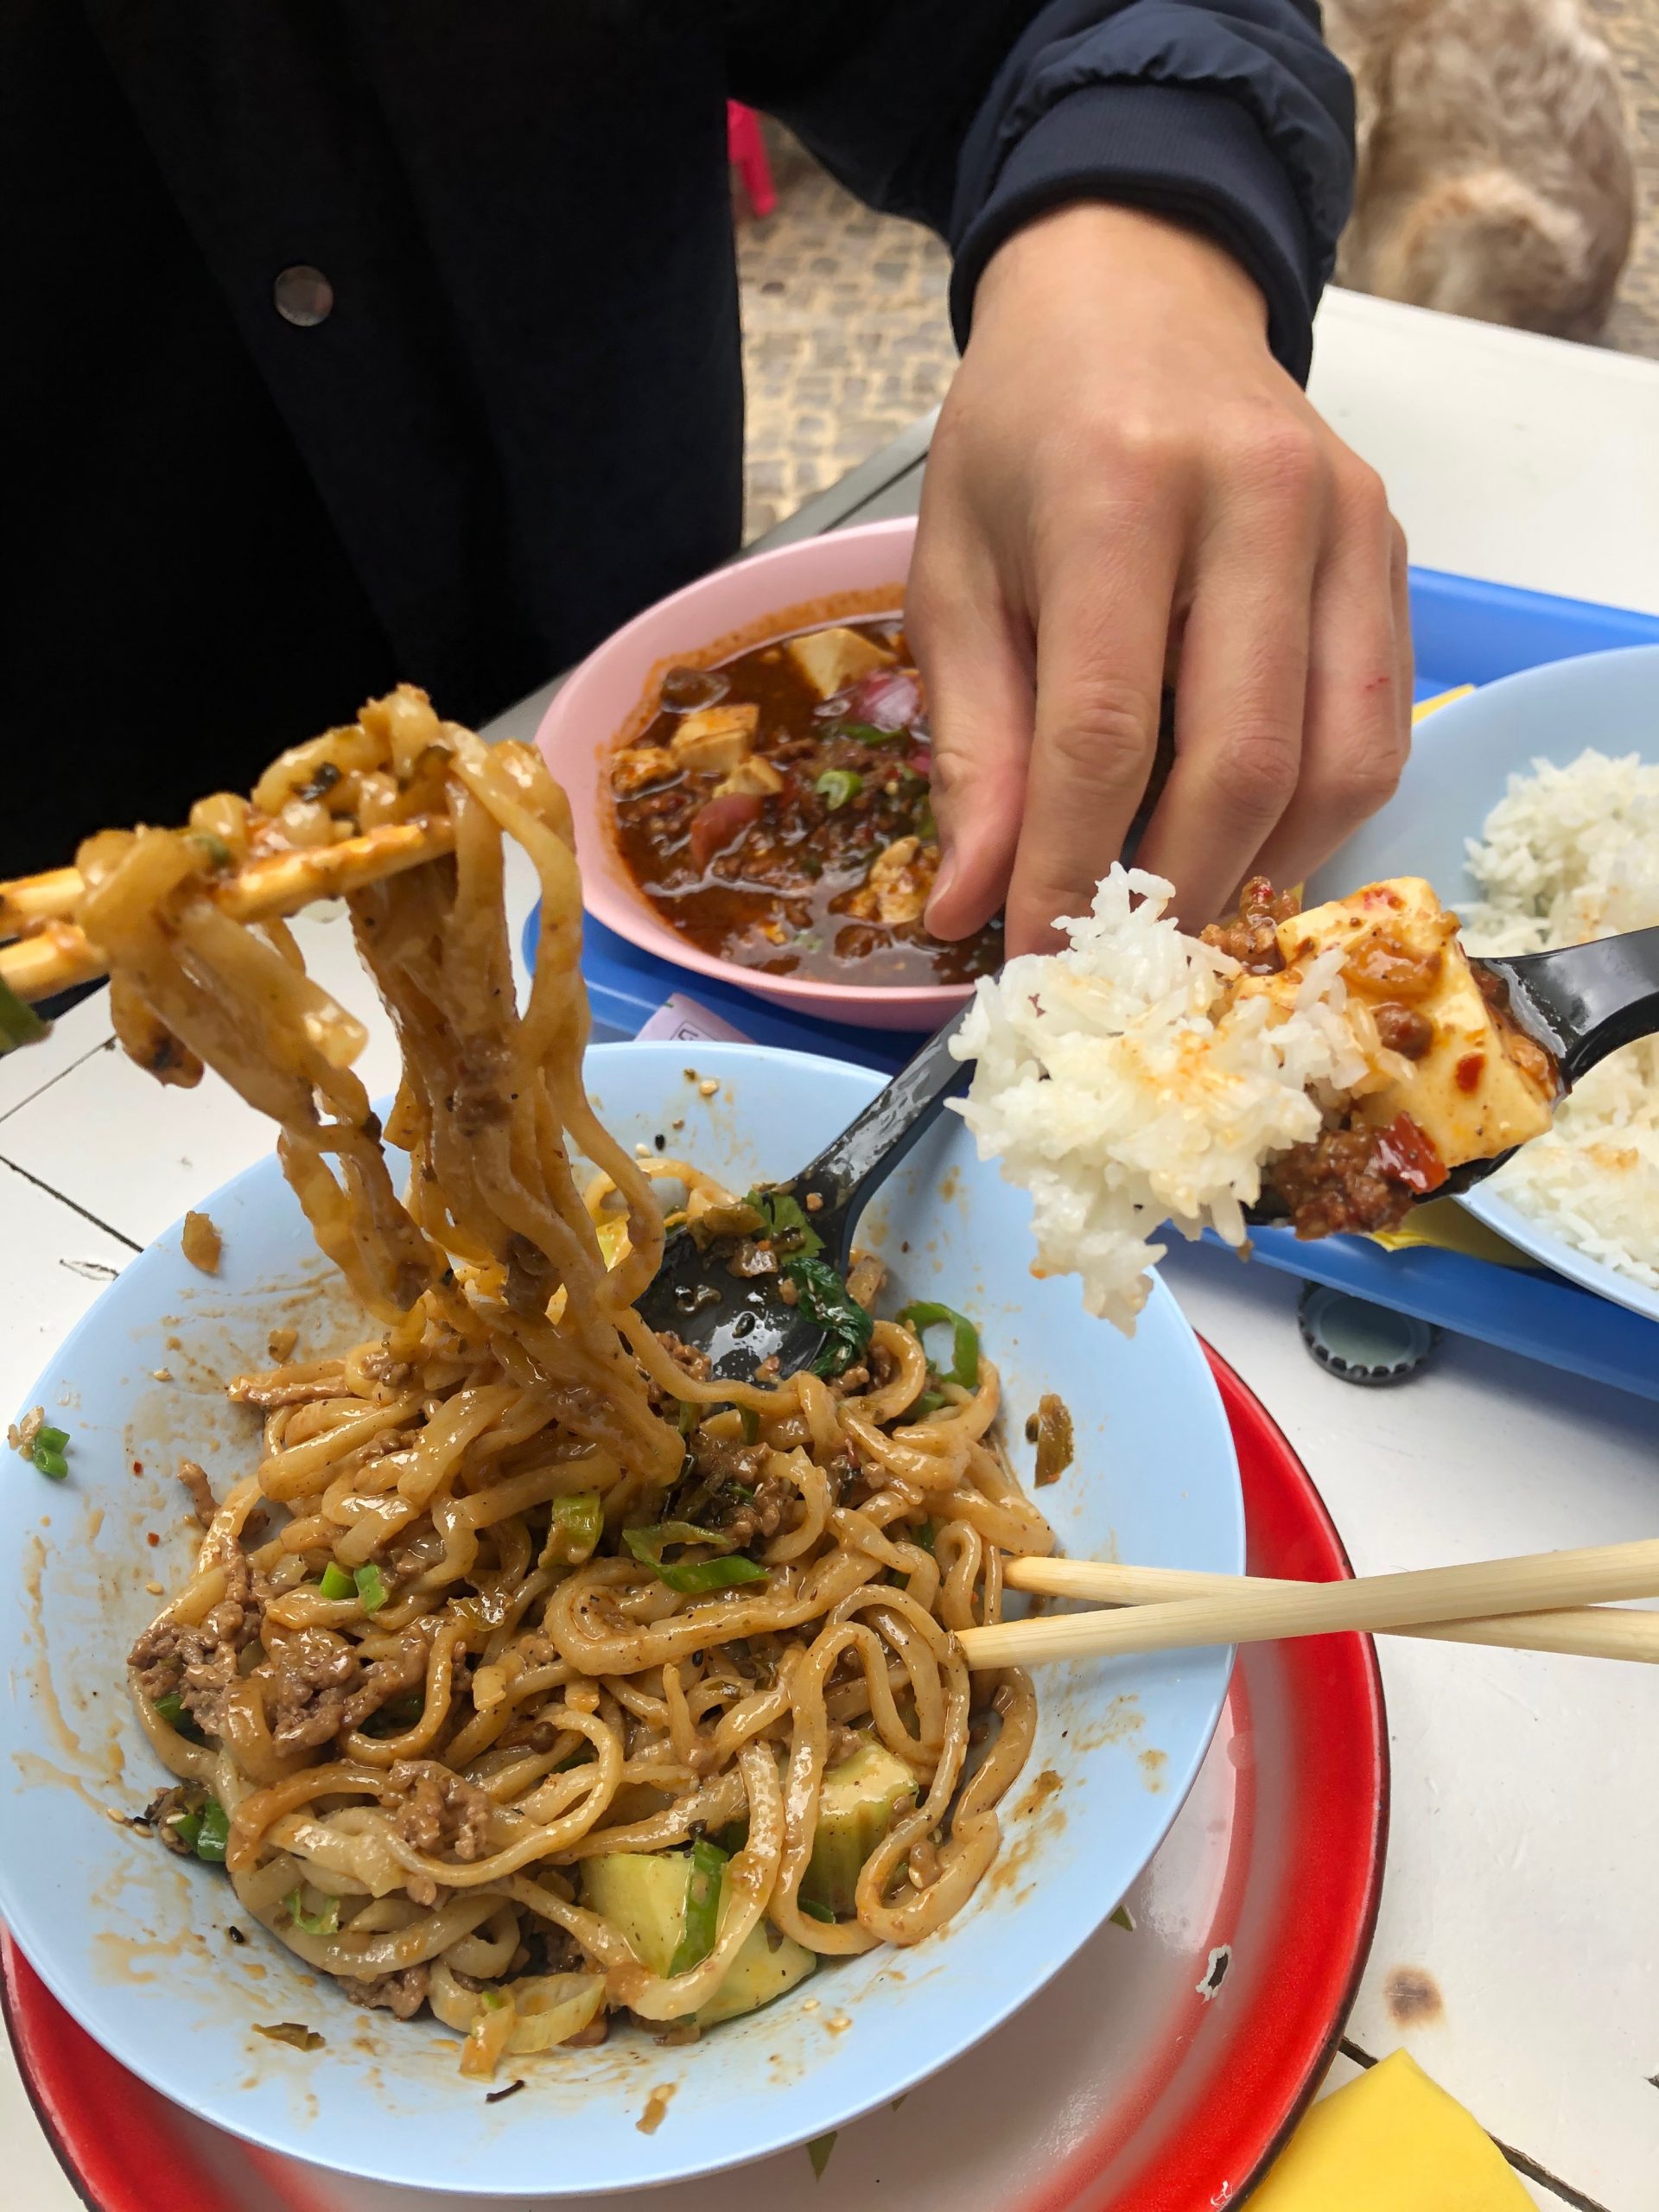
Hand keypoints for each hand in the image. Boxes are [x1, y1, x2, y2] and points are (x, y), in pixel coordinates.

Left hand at [910, 203, 1411, 954]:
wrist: (1137, 298)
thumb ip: (972, 744)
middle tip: (1117, 956)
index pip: (1103, 730)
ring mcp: (1347, 521)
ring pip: (1341, 759)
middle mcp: (1257, 497)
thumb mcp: (955, 574)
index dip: (1069, 866)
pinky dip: (1318, 814)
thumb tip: (970, 905)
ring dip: (1260, 868)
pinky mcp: (1392, 550)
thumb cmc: (1023, 440)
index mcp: (1117, 490)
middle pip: (1241, 758)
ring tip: (1181, 907)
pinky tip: (1245, 839)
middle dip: (1174, 888)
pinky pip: (1381, 725)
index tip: (1033, 949)